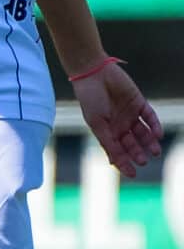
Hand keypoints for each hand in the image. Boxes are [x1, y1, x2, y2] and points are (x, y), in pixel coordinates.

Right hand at [75, 61, 163, 178]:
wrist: (94, 74)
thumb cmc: (90, 99)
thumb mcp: (97, 124)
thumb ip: (108, 142)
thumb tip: (114, 162)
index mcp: (106, 131)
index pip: (117, 150)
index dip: (124, 163)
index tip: (132, 174)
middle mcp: (119, 124)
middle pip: (132, 143)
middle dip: (138, 153)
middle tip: (143, 161)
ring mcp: (130, 114)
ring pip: (143, 133)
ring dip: (149, 143)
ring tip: (155, 152)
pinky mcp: (139, 103)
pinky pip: (149, 117)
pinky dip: (154, 126)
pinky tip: (157, 135)